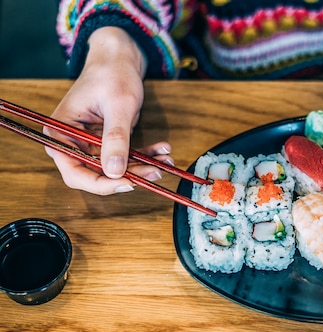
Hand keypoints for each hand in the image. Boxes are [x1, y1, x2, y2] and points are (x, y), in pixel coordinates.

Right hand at [44, 27, 172, 194]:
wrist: (120, 60)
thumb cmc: (113, 74)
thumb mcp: (118, 106)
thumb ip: (115, 139)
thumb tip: (115, 172)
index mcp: (60, 132)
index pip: (74, 171)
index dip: (100, 183)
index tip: (128, 183)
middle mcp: (71, 142)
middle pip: (96, 173)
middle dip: (128, 176)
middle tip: (154, 171)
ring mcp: (89, 144)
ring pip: (116, 169)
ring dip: (142, 167)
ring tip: (166, 160)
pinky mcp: (107, 143)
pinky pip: (126, 158)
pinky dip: (145, 157)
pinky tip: (163, 151)